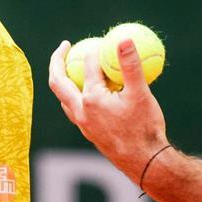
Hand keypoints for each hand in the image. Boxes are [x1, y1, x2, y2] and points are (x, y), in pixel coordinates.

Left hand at [48, 38, 169, 182]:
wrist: (145, 163)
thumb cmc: (144, 128)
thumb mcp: (141, 93)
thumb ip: (130, 65)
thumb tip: (123, 38)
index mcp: (92, 99)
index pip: (88, 66)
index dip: (95, 51)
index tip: (103, 42)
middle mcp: (81, 111)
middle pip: (58, 81)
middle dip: (57, 60)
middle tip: (65, 45)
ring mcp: (83, 124)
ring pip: (64, 98)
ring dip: (63, 80)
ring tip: (71, 68)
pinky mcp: (88, 133)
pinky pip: (74, 110)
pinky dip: (75, 96)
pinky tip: (89, 94)